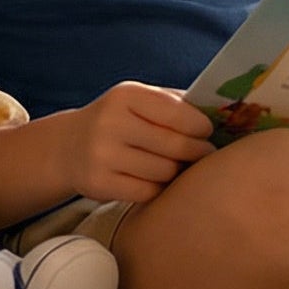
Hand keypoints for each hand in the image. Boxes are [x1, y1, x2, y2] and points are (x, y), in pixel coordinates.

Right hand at [61, 81, 215, 204]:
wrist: (68, 147)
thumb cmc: (117, 120)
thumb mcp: (137, 100)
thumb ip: (173, 102)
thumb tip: (220, 109)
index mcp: (126, 96)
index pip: (177, 113)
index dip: (200, 126)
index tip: (207, 131)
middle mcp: (111, 123)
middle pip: (176, 145)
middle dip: (197, 151)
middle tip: (205, 153)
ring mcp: (103, 155)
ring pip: (165, 171)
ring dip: (177, 171)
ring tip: (176, 165)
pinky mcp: (100, 184)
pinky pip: (148, 192)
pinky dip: (158, 188)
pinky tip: (155, 179)